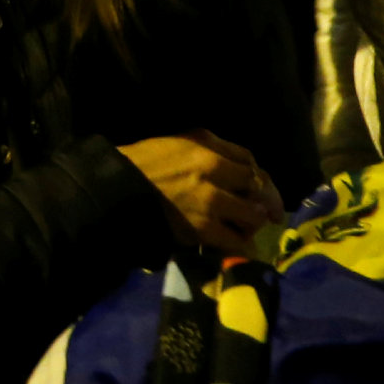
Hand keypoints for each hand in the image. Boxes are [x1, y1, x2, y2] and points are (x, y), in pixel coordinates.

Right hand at [122, 132, 286, 252]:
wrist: (120, 189)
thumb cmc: (150, 161)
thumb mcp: (183, 141)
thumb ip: (217, 149)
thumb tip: (247, 166)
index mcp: (208, 151)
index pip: (250, 163)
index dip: (259, 178)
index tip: (259, 189)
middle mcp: (213, 175)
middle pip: (257, 188)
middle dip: (262, 200)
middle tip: (264, 212)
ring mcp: (209, 204)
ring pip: (251, 215)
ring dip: (252, 221)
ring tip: (244, 226)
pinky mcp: (202, 229)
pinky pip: (236, 240)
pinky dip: (241, 242)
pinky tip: (236, 241)